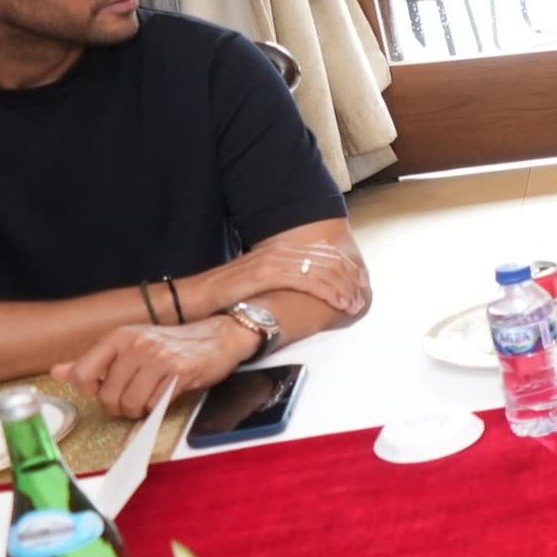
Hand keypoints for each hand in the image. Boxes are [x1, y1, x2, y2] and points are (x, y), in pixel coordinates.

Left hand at [62, 317, 251, 418]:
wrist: (220, 336)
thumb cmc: (173, 344)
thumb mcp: (130, 346)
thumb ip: (94, 361)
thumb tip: (58, 372)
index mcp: (119, 336)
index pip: (84, 373)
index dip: (90, 391)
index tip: (103, 390)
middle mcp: (137, 344)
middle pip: (108, 395)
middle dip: (118, 407)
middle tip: (131, 401)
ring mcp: (159, 357)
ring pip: (131, 403)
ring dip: (138, 410)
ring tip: (147, 401)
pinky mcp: (180, 371)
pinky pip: (156, 403)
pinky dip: (157, 408)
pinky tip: (163, 397)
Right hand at [191, 238, 369, 318]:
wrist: (196, 297)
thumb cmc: (225, 295)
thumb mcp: (258, 283)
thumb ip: (280, 280)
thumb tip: (299, 290)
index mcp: (279, 251)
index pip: (322, 255)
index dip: (344, 270)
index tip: (357, 285)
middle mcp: (279, 251)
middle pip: (327, 261)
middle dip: (349, 280)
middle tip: (361, 298)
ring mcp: (274, 261)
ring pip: (322, 271)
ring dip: (343, 289)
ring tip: (355, 304)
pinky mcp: (268, 274)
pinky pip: (308, 282)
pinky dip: (329, 293)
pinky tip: (340, 304)